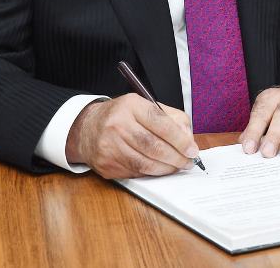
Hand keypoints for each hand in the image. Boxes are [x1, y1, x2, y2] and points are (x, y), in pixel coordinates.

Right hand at [65, 94, 198, 178]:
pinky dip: (151, 173)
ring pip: (145, 163)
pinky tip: (159, 169)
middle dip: (176, 157)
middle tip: (188, 162)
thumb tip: (188, 139)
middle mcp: (117, 124)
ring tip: (177, 167)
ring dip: (166, 168)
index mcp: (130, 105)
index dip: (180, 139)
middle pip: (153, 146)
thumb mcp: (144, 106)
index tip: (192, 150)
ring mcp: (109, 146)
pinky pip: (136, 172)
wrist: (87, 128)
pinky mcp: (106, 165)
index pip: (160, 123)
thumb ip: (170, 118)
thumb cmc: (122, 116)